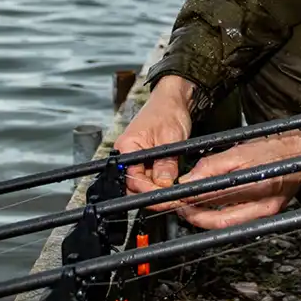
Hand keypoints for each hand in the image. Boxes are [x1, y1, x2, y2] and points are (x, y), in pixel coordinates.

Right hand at [120, 75, 193, 208]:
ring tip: (175, 194)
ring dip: (158, 189)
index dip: (150, 192)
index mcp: (126, 148)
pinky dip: (160, 182)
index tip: (167, 198)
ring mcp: (134, 157)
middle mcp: (126, 154)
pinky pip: (149, 176)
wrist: (173, 99)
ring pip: (142, 182)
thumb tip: (165, 184)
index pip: (132, 179)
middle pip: (134, 185)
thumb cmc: (168, 111)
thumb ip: (166, 163)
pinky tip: (172, 184)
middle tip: (173, 200)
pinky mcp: (144, 159)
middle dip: (154, 195)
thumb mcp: (171, 138)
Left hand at [173, 129, 300, 229]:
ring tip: (192, 208)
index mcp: (258, 187)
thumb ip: (212, 166)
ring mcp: (267, 213)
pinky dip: (220, 216)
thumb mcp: (240, 151)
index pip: (216, 198)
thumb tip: (188, 180)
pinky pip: (238, 221)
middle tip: (181, 208)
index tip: (178, 196)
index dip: (192, 199)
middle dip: (196, 217)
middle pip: (221, 221)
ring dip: (206, 218)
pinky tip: (211, 208)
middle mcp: (264, 206)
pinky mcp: (266, 214)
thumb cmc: (276, 148)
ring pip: (228, 224)